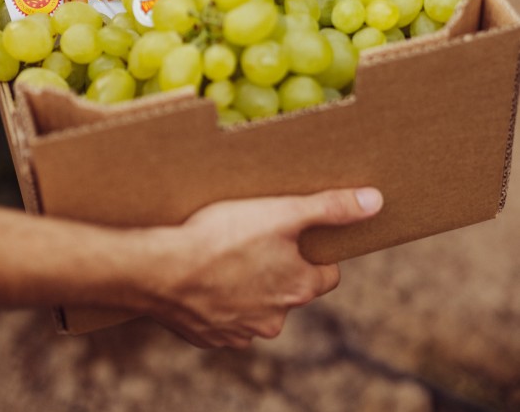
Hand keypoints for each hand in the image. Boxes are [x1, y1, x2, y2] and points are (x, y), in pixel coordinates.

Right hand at [144, 187, 382, 348]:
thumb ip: (330, 208)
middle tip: (254, 238)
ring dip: (246, 285)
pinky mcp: (208, 337)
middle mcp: (275, 319)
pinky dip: (217, 300)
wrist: (160, 270)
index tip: (298, 235)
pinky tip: (202, 274)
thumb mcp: (282, 212)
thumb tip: (377, 202)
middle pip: (289, 290)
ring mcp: (240, 332)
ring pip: (255, 305)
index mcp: (298, 288)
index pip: (327, 274)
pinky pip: (222, 317)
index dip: (315, 252)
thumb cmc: (222, 236)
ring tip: (223, 253)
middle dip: (277, 268)